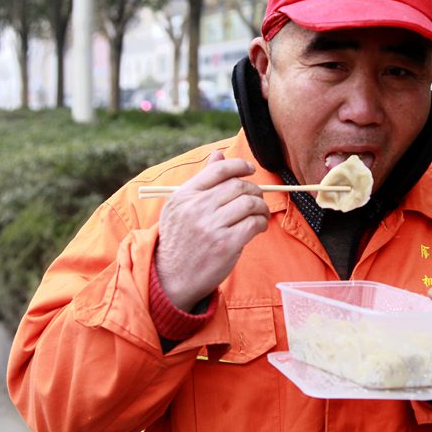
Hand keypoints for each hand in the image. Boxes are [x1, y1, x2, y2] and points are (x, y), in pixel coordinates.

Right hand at [155, 151, 269, 310]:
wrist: (171, 278)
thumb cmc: (180, 240)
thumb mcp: (181, 207)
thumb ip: (202, 181)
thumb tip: (219, 154)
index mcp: (184, 196)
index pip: (218, 170)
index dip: (239, 166)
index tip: (250, 169)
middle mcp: (197, 208)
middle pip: (238, 186)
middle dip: (254, 190)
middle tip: (257, 199)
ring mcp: (211, 226)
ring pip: (250, 203)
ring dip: (261, 207)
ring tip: (259, 214)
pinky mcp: (226, 244)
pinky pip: (254, 223)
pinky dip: (261, 223)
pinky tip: (258, 227)